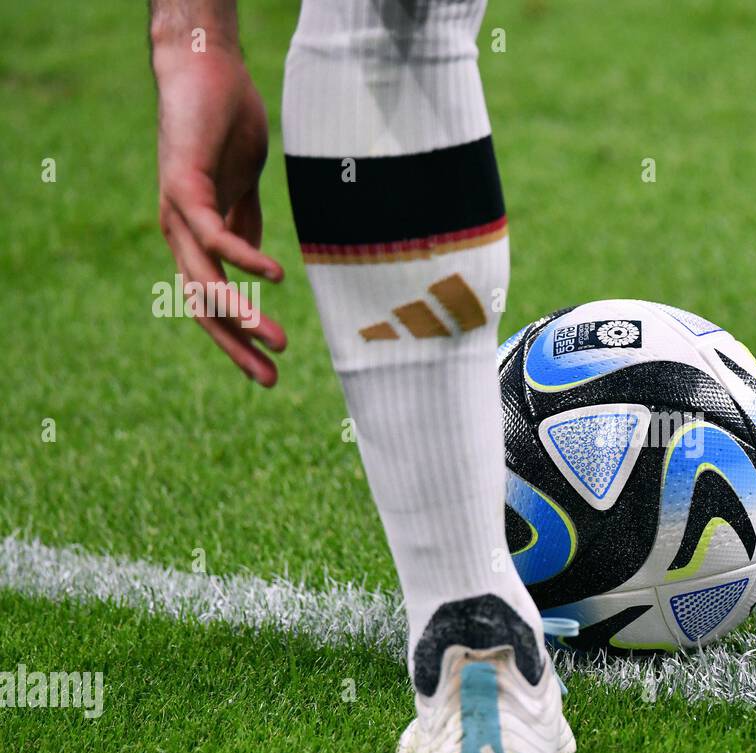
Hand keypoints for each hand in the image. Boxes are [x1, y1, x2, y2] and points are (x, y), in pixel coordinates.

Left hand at [154, 42, 285, 385]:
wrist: (205, 68)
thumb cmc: (226, 123)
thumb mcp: (243, 187)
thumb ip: (245, 224)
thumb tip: (254, 264)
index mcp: (195, 238)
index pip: (213, 302)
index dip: (237, 338)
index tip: (267, 370)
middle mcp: (178, 232)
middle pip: (203, 305)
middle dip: (236, 345)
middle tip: (269, 381)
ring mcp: (177, 211)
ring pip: (205, 280)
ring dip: (240, 314)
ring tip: (277, 340)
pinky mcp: (185, 185)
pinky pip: (214, 234)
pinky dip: (243, 258)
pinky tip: (274, 277)